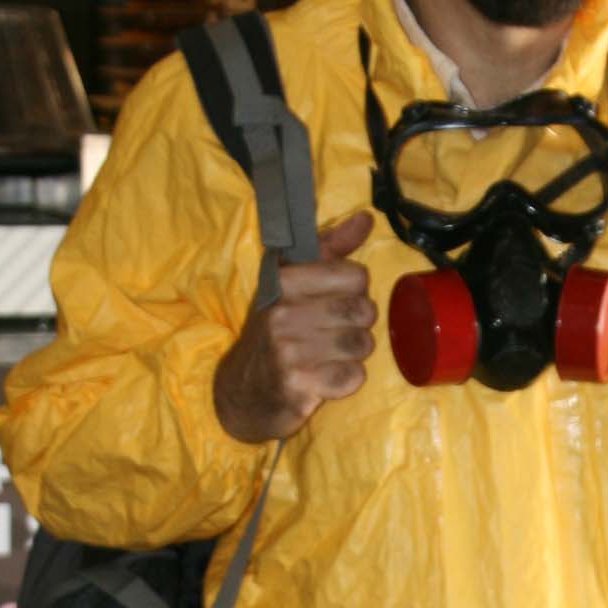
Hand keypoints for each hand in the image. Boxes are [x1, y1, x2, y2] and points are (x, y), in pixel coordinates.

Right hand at [213, 212, 377, 442]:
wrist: (242, 389)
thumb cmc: (276, 331)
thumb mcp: (293, 282)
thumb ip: (330, 248)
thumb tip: (365, 218)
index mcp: (284, 281)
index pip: (357, 276)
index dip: (354, 291)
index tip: (335, 300)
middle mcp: (282, 313)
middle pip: (363, 311)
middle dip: (358, 324)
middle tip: (334, 331)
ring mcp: (287, 351)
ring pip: (361, 344)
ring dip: (354, 353)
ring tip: (330, 354)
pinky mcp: (296, 386)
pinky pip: (352, 377)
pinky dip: (346, 380)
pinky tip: (326, 376)